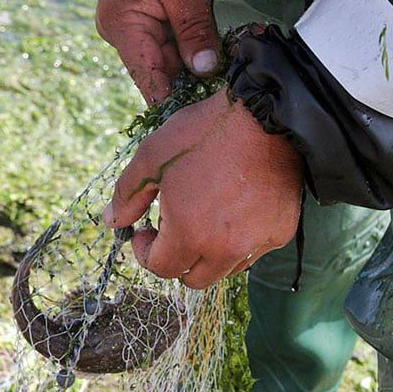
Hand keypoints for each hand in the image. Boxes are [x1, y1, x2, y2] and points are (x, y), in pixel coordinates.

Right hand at [96, 0, 217, 104]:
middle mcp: (122, 32)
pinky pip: (171, 43)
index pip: (146, 78)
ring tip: (222, 85)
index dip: (170, 102)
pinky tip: (214, 61)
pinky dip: (192, 51)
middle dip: (188, 84)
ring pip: (167, 59)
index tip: (195, 124)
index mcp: (122, 27)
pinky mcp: (148, 18)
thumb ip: (194, 29)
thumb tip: (204, 69)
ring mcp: (133, 26)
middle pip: (158, 72)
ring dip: (194, 68)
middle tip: (220, 104)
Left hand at [103, 90, 302, 288]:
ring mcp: (258, 242)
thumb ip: (127, 196)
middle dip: (175, 260)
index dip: (145, 252)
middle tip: (170, 229)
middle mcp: (227, 248)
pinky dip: (237, 242)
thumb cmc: (203, 133)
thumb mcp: (151, 158)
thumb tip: (111, 222)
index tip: (143, 230)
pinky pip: (253, 252)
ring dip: (207, 254)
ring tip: (201, 218)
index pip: (161, 269)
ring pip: (225, 269)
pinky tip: (231, 212)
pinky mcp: (281, 231)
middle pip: (193, 279)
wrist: (267, 112)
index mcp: (190, 234)